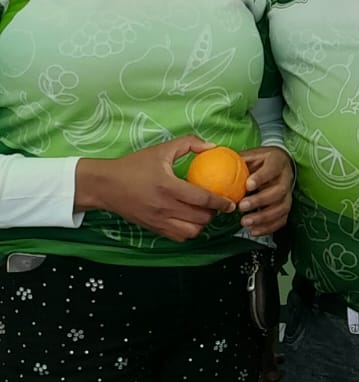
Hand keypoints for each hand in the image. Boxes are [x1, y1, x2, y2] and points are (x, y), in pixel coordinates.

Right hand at [75, 137, 234, 243]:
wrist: (105, 185)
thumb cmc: (133, 165)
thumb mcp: (161, 150)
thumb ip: (189, 144)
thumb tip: (213, 147)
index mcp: (168, 186)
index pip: (203, 199)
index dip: (221, 202)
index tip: (230, 202)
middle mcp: (165, 206)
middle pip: (201, 218)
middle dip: (213, 213)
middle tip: (216, 205)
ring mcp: (159, 220)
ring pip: (191, 232)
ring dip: (201, 224)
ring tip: (202, 213)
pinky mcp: (154, 228)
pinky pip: (179, 237)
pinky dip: (188, 231)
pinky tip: (188, 220)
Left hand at [239, 147, 294, 237]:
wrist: (278, 165)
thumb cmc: (259, 161)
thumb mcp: (249, 156)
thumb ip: (237, 161)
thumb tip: (215, 163)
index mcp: (277, 162)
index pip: (272, 169)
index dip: (261, 178)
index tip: (248, 185)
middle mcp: (285, 178)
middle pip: (278, 191)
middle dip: (260, 200)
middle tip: (242, 206)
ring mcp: (288, 194)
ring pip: (282, 208)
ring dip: (264, 217)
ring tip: (245, 222)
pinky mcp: (286, 207)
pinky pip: (281, 220)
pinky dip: (268, 227)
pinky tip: (254, 231)